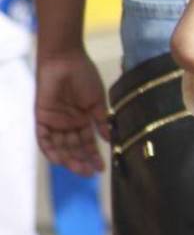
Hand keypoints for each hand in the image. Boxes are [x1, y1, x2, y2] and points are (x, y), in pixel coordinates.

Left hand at [36, 49, 110, 174]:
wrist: (66, 61)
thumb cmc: (84, 77)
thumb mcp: (97, 101)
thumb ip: (101, 121)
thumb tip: (109, 139)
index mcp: (82, 120)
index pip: (87, 143)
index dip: (93, 156)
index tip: (102, 168)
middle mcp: (68, 123)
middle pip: (73, 148)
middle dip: (81, 161)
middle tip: (89, 173)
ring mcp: (55, 121)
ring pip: (60, 146)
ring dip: (68, 159)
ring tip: (79, 169)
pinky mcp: (43, 118)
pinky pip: (44, 138)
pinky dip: (50, 149)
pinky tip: (59, 160)